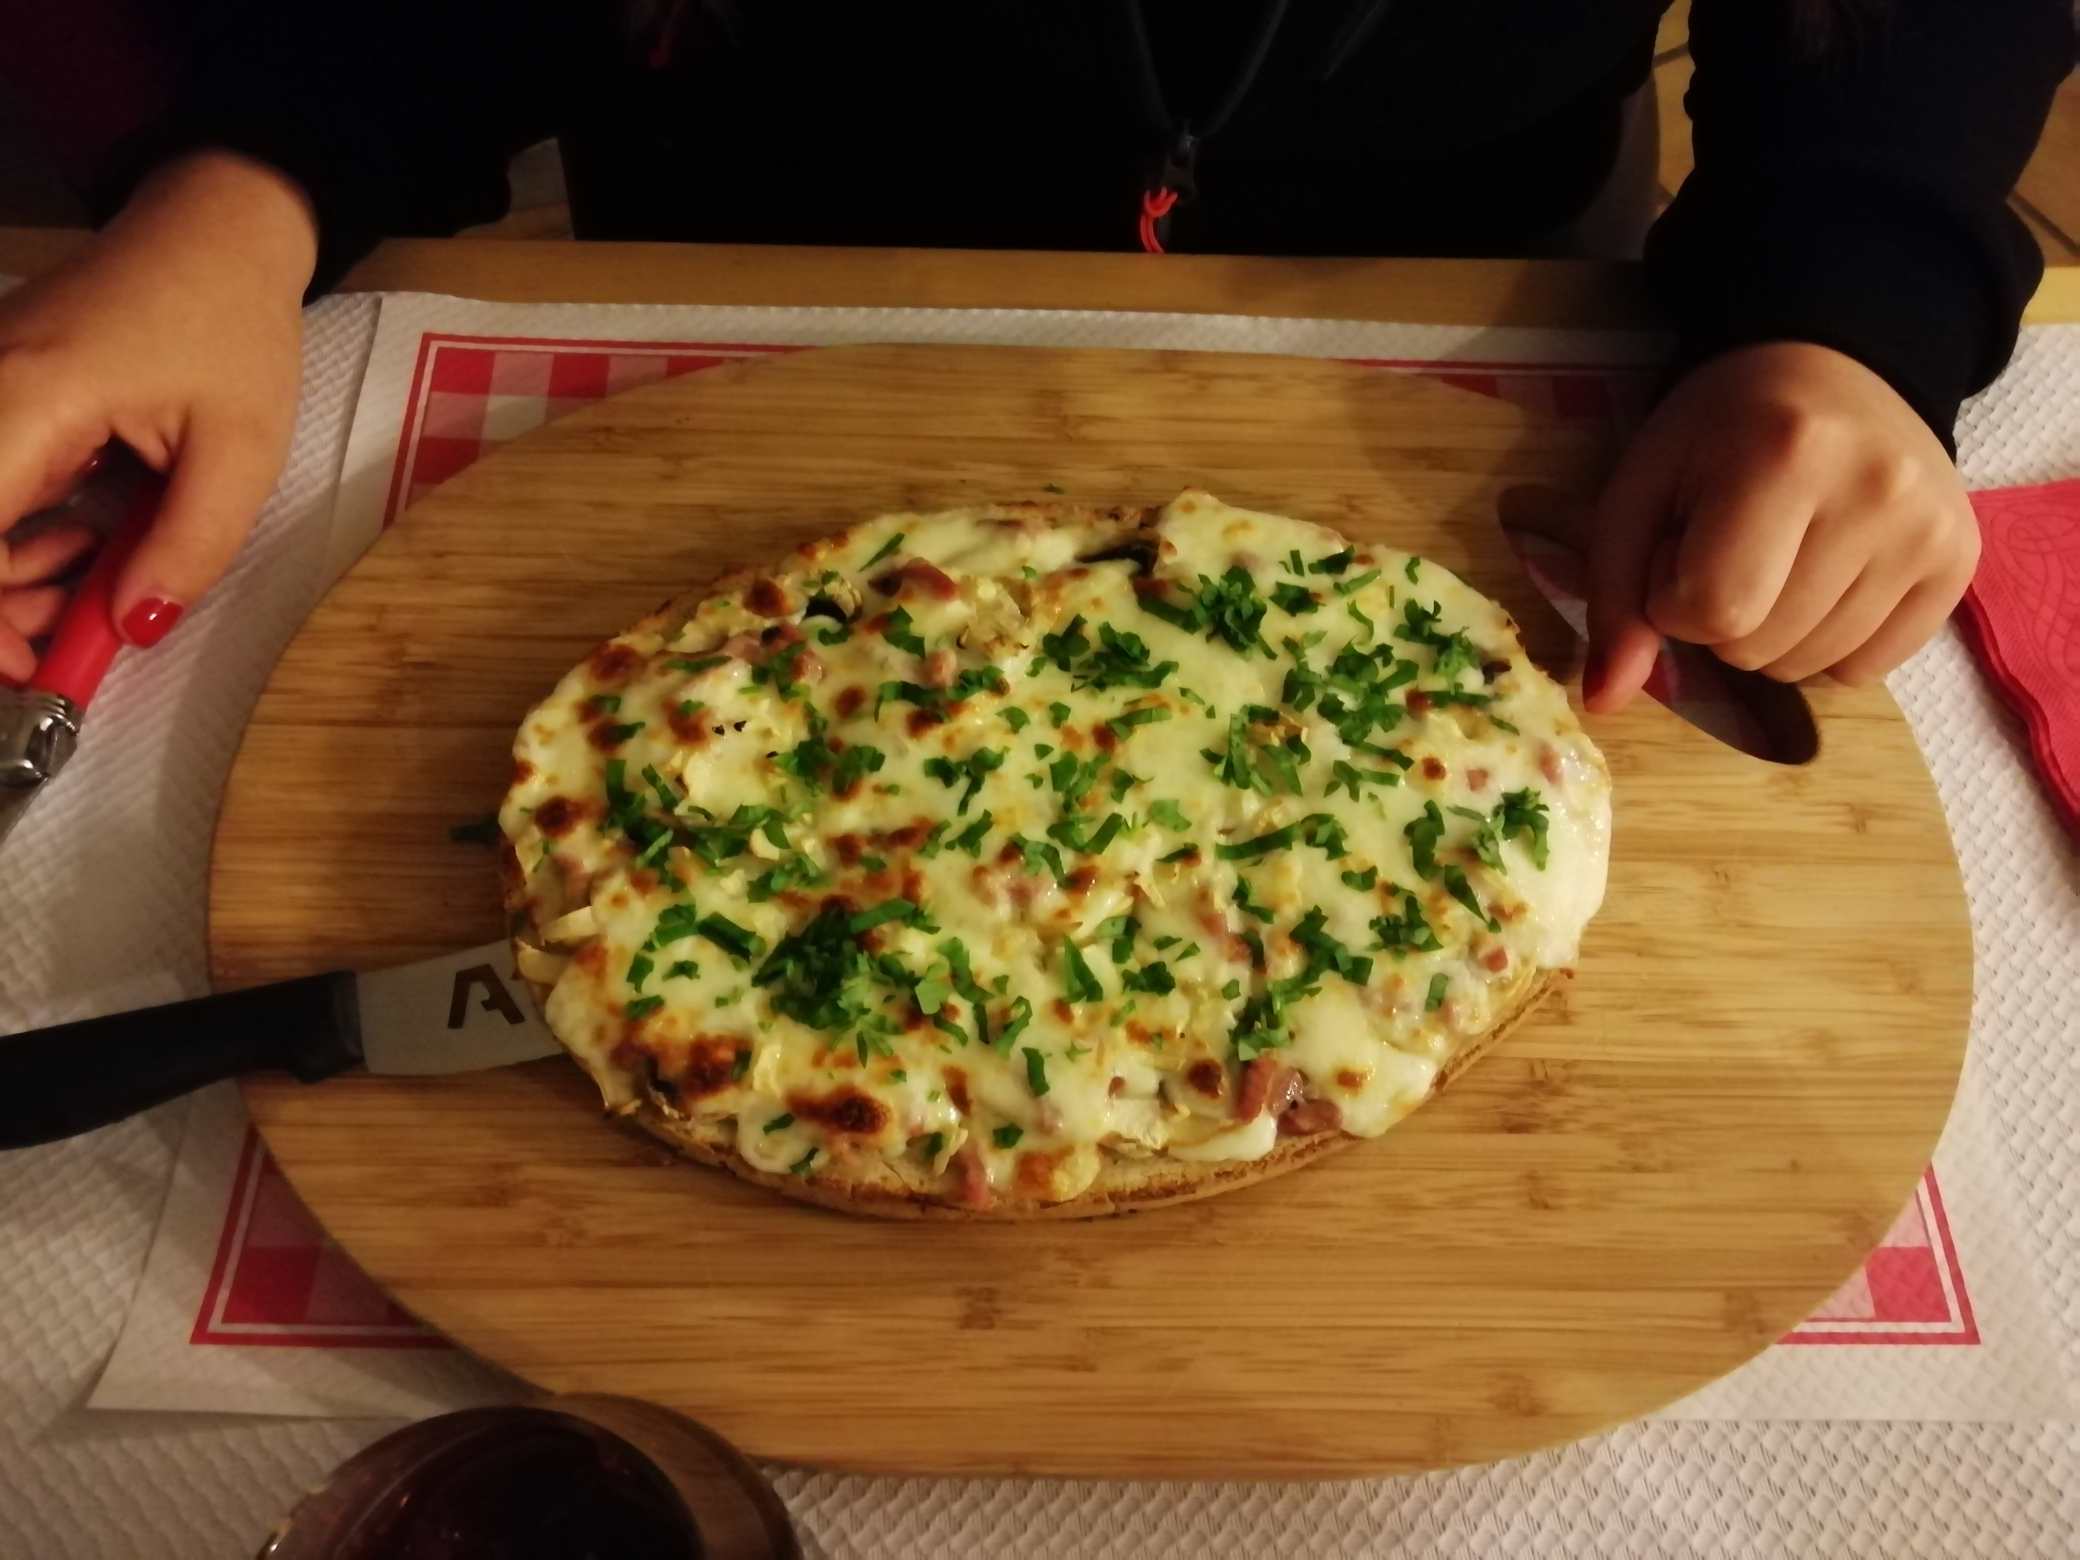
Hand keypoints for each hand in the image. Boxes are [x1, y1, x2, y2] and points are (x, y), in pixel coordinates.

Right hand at [0, 151, 316, 680]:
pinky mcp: (0, 401)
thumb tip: (136, 629)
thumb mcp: (242, 451)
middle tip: (70, 636)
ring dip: (10, 574)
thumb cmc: (231, 324)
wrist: (216, 233)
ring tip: (96, 580)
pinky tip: (83, 543)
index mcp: (28, 398)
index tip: (30, 667)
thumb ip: (189, 547)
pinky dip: (18, 537)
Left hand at [1584, 341, 1980, 712]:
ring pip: (1809, 669)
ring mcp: (1929, 530)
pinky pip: (1866, 670)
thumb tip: (1605, 700)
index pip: (1714, 611)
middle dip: (1720, 619)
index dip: (1673, 603)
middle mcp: (1876, 493)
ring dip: (1771, 636)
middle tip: (1731, 548)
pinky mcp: (1959, 562)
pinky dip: (1826, 647)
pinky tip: (1823, 580)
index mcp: (1786, 457)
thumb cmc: (1719, 431)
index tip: (1678, 553)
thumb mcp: (1640, 491)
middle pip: (1759, 648)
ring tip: (1777, 557)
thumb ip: (1615, 595)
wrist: (1834, 367)